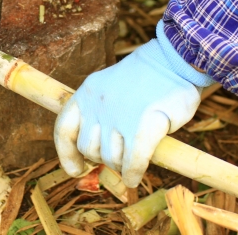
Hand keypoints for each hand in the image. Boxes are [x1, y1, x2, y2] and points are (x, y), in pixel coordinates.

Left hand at [54, 21, 213, 186]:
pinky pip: (133, 161)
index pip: (64, 129)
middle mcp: (98, 105)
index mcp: (87, 93)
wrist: (174, 60)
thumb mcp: (109, 88)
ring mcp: (120, 115)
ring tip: (131, 162)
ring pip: (111, 158)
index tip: (75, 169)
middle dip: (101, 159)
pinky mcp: (144, 125)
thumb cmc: (144, 79)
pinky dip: (132, 174)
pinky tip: (134, 178)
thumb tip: (91, 152)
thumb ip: (98, 114)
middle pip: (88, 149)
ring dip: (120, 166)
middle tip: (117, 158)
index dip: (66, 154)